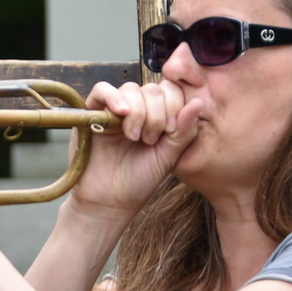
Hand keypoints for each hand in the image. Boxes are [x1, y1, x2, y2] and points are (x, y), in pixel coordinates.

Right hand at [67, 79, 203, 219]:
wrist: (109, 201)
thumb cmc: (139, 181)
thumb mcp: (169, 156)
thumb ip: (184, 130)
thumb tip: (199, 102)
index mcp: (158, 116)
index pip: (171, 90)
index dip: (174, 105)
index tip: (170, 132)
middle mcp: (137, 109)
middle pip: (152, 89)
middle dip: (156, 114)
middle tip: (150, 140)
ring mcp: (114, 110)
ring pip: (131, 89)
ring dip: (138, 112)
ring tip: (134, 138)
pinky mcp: (92, 113)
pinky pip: (101, 90)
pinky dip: (113, 97)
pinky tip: (122, 113)